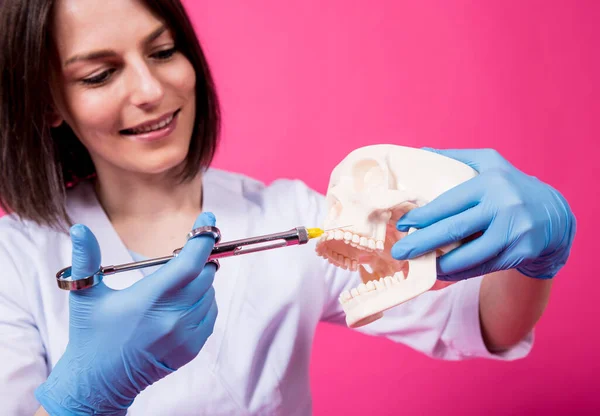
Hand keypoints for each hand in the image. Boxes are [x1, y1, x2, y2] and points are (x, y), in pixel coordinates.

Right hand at [34, 212, 218, 414]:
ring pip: (210, 293)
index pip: (190, 263)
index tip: (208, 220)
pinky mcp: (192, 348)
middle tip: (183, 256)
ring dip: (200, 281)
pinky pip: (210, 314)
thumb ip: (86, 258)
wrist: (99, 383)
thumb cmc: (91, 336)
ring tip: (177, 283)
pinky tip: (183, 302)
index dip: (203, 238)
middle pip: (205, 274)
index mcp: (149, 300)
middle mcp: (173, 318)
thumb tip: (79, 229)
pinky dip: (203, 302)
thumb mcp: (84, 295)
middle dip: (199, 259)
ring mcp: (185, 335)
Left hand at [391, 148, 575, 280]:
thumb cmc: (511, 187)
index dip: (422, 217)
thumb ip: (456, 157)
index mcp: (489, 183)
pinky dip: (460, 272)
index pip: (448, 203)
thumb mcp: (490, 164)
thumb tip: (419, 151)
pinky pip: (483, 266)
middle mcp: (503, 206)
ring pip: (469, 254)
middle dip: (422, 243)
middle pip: (454, 229)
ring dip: (440, 264)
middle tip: (399, 252)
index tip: (401, 224)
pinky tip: (443, 273)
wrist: (553, 214)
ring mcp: (514, 231)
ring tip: (418, 266)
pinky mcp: (521, 252)